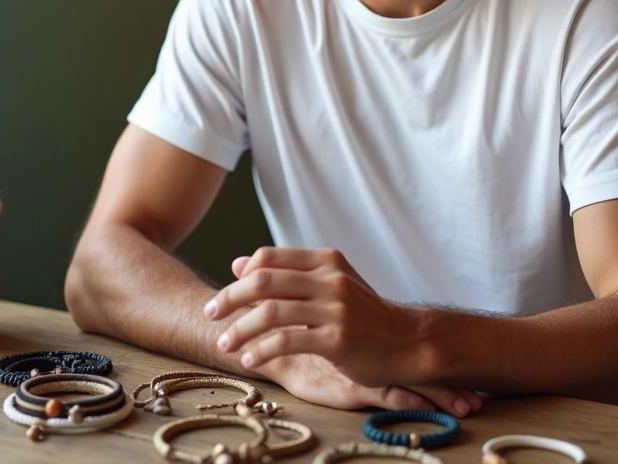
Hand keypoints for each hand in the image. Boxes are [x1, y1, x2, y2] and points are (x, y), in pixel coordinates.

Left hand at [204, 247, 476, 411]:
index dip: (239, 276)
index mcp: (326, 260)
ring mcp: (335, 308)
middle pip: (263, 281)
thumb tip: (238, 264)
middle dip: (229, 299)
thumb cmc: (364, 315)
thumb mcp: (329, 285)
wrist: (406, 342)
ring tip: (224, 344)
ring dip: (239, 330)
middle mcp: (330, 279)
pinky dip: (262, 351)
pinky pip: (287, 341)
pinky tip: (250, 360)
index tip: (222, 297)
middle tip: (210, 315)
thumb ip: (286, 274)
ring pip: (270, 313)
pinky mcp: (338, 339)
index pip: (268, 258)